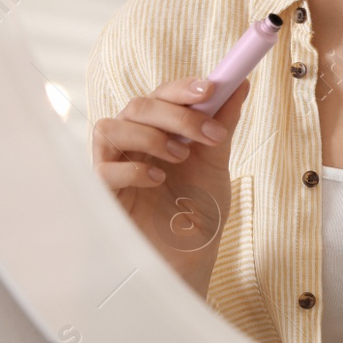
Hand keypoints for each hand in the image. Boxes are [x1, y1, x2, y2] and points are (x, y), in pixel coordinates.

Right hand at [91, 76, 249, 297]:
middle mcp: (132, 143)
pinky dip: (132, 168)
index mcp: (159, 130)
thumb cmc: (197, 209)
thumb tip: (241, 84)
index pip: (161, 95)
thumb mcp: (216, 163)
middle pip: (137, 105)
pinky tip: (157, 180)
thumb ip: (222, 125)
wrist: (189, 258)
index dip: (182, 87)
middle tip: (209, 133)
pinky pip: (102, 169)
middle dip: (176, 113)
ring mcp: (113, 166)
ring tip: (181, 158)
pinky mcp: (102, 194)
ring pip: (110, 127)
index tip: (212, 88)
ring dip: (150, 136)